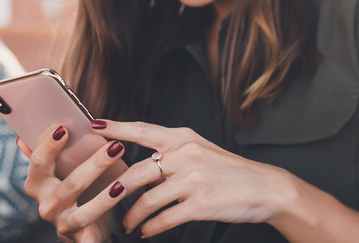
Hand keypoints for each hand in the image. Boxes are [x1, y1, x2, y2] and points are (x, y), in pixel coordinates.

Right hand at [16, 124, 127, 241]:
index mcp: (37, 184)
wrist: (79, 229)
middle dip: (94, 164)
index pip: (39, 162)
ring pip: (85, 211)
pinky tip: (119, 221)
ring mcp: (62, 222)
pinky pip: (92, 236)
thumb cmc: (70, 191)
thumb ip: (45, 153)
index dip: (49, 145)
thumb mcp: (56, 172)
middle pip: (70, 184)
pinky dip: (103, 233)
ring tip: (123, 183)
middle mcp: (46, 205)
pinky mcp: (79, 238)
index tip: (64, 127)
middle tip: (115, 146)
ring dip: (106, 197)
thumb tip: (23, 137)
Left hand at [91, 120, 298, 237]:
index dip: (116, 128)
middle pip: (138, 172)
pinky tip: (146, 231)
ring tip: (127, 223)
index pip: (142, 130)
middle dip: (117, 190)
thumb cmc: (228, 170)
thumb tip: (139, 166)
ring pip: (148, 199)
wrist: (264, 187)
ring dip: (132, 215)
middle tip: (103, 200)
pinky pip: (164, 218)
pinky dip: (151, 227)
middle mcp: (186, 154)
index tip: (94, 126)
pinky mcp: (200, 205)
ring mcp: (193, 180)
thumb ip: (170, 153)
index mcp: (183, 137)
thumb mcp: (200, 150)